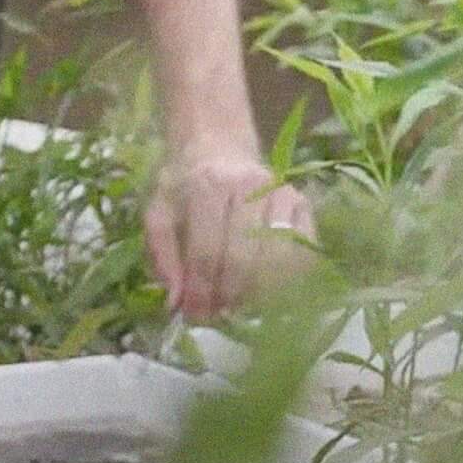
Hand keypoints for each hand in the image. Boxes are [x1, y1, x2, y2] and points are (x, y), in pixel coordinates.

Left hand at [144, 150, 316, 317]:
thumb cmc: (184, 184)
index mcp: (207, 186)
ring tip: (239, 306)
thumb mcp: (158, 211)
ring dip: (259, 291)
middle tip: (216, 315)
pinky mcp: (303, 203)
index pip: (206, 251)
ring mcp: (282, 194)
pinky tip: (269, 289)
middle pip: (243, 257)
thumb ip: (161, 255)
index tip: (194, 315)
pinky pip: (304, 250)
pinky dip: (288, 277)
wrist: (218, 147)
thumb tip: (174, 302)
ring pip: (277, 257)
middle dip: (228, 295)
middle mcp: (249, 187)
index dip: (200, 290)